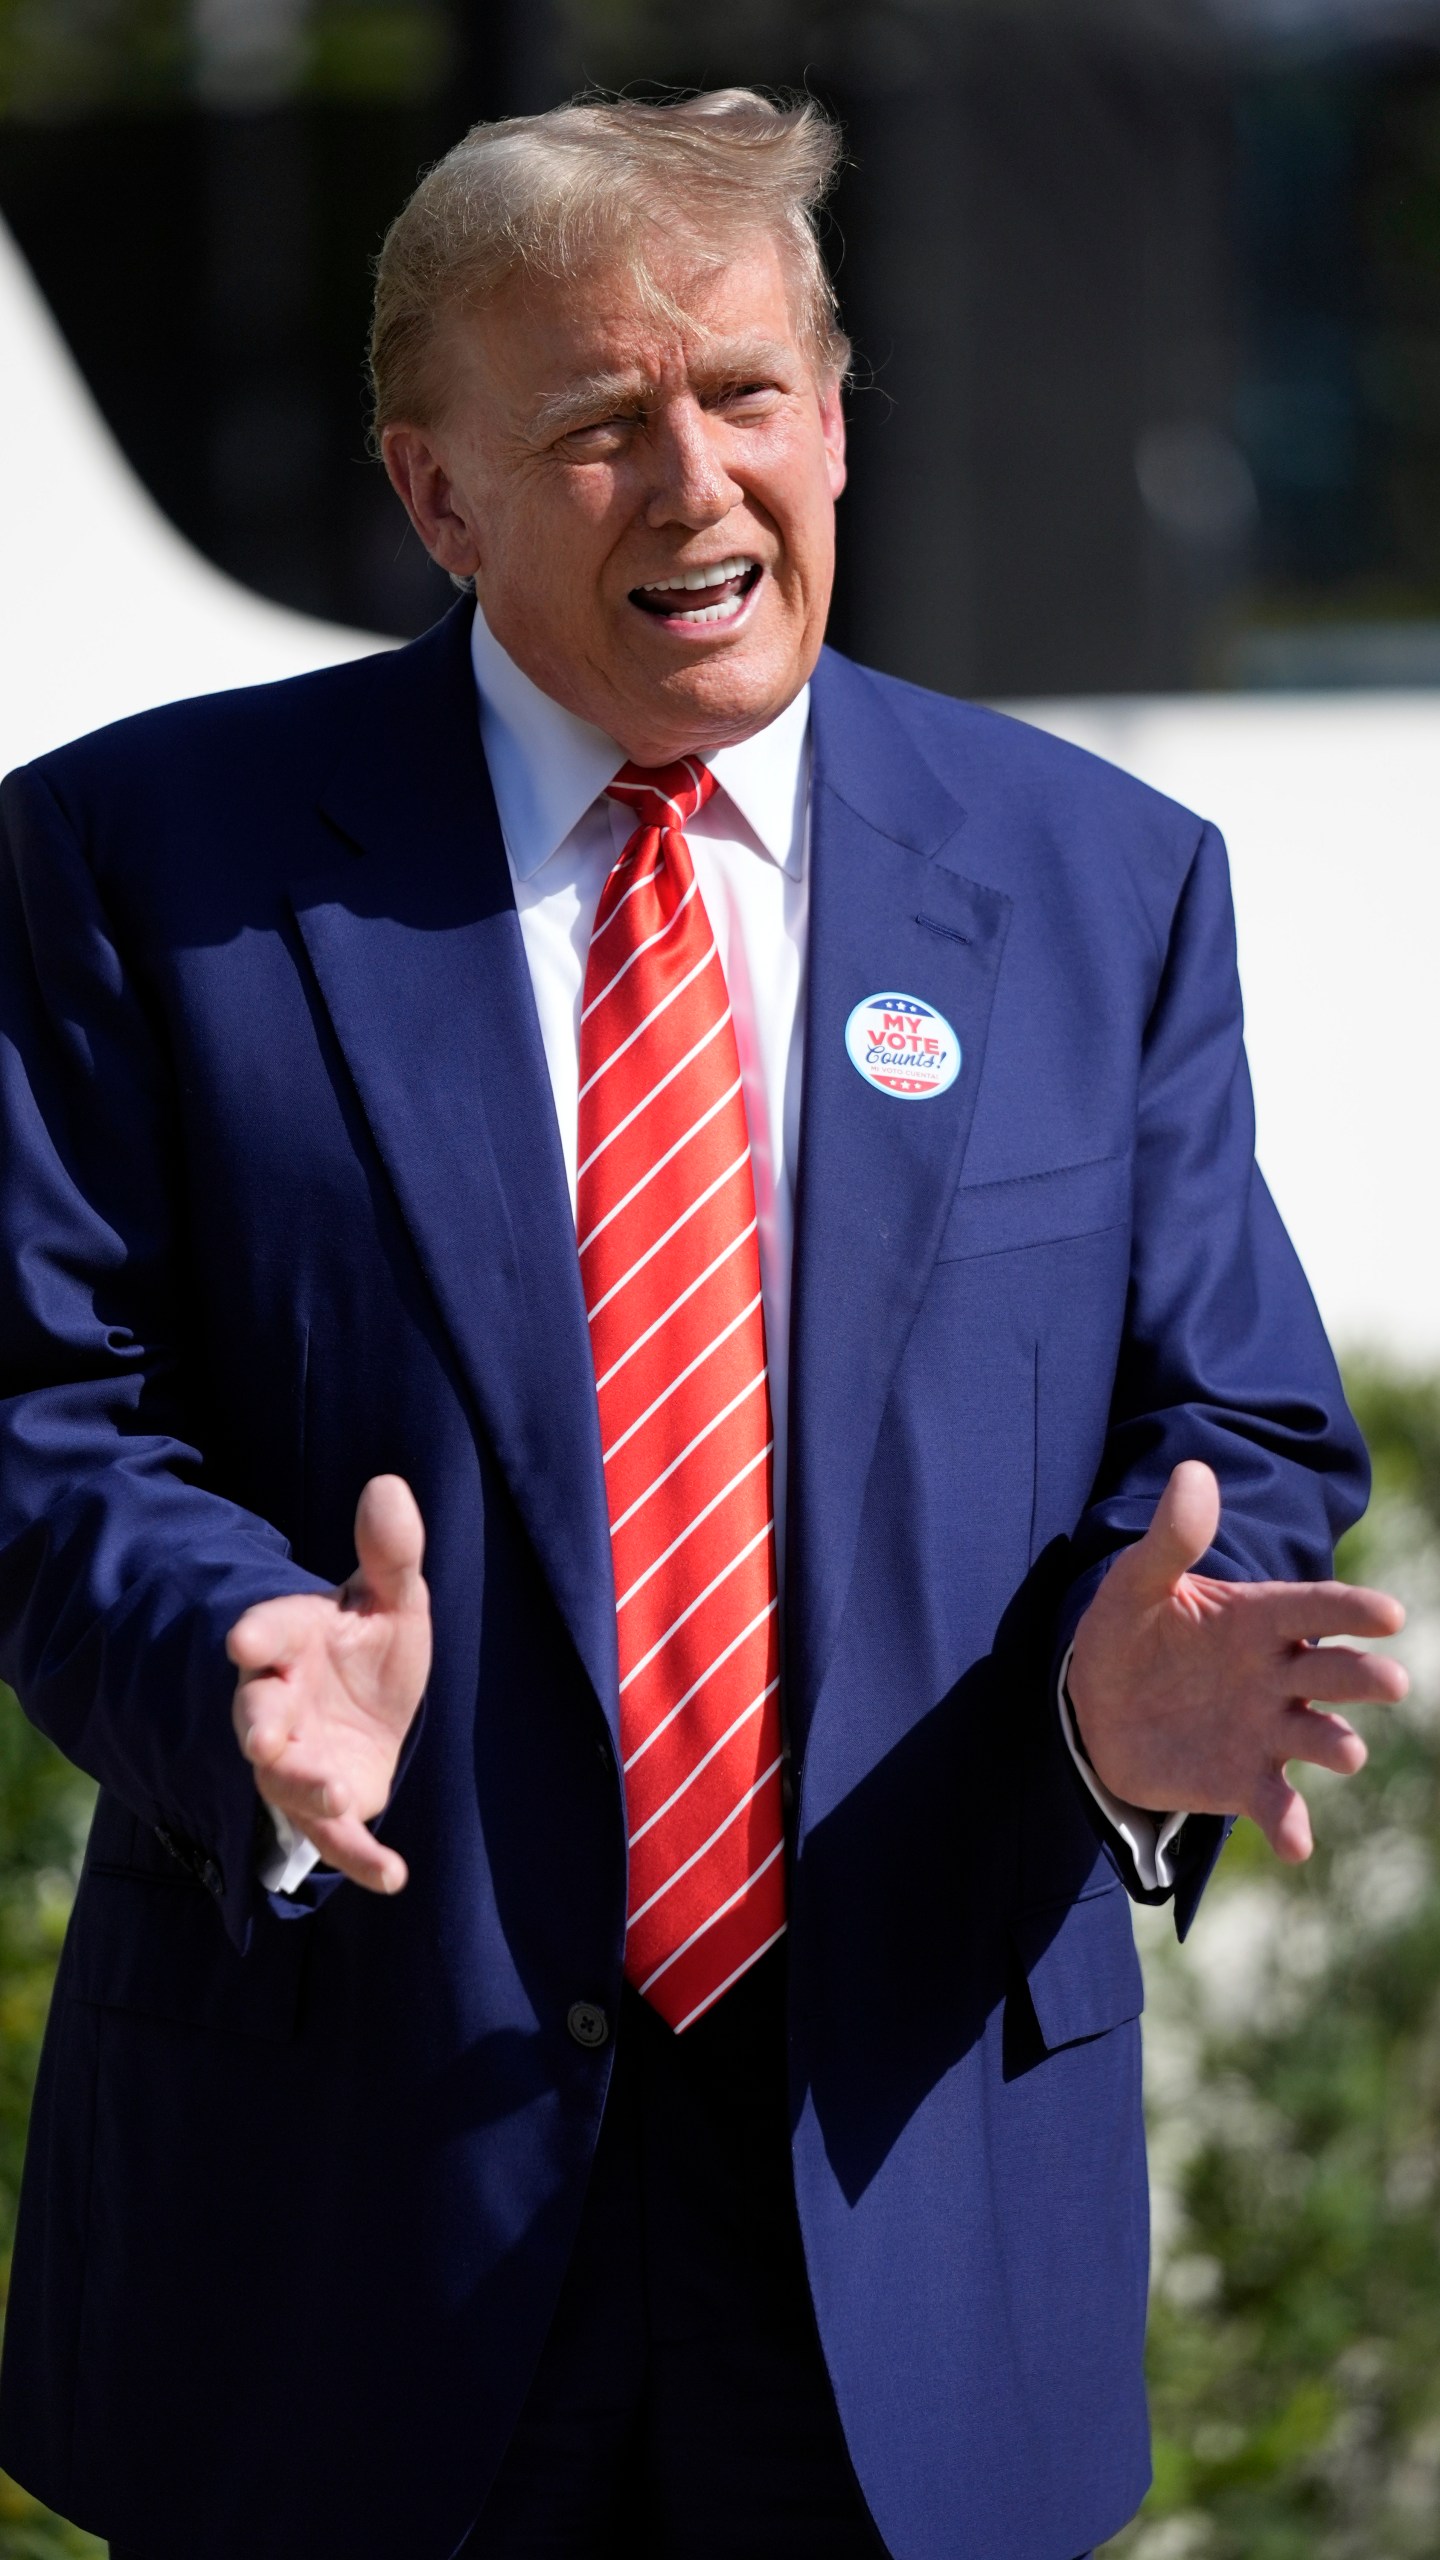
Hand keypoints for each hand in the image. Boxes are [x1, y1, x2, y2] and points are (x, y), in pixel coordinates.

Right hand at [227, 1476, 430, 1893]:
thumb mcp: (391, 1598)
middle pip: (257, 1714)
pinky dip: (361, 1859)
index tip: (242, 1637)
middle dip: (258, 1723)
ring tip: (335, 1795)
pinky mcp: (327, 1805)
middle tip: (263, 1736)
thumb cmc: (370, 1645)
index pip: (268, 1631)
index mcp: (292, 1641)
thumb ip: (389, 1552)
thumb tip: (389, 1484)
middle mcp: (282, 1701)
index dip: (257, 1633)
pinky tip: (394, 1875)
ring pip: (284, 1778)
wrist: (371, 1708)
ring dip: (303, 1787)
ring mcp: (298, 1757)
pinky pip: (334, 1839)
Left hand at [1067, 1460, 1407, 1862]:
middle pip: (1333, 1673)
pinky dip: (1290, 1824)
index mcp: (1260, 1618)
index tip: (1389, 1614)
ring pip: (1318, 1738)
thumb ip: (1170, 1539)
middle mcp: (1278, 1674)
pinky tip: (1296, 1843)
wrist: (1095, 1703)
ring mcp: (1266, 1729)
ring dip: (1337, 1745)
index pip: (1316, 1608)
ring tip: (1344, 1752)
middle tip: (1388, 1682)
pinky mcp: (1244, 1780)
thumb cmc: (1128, 1631)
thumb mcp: (1136, 1583)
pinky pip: (1275, 1804)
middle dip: (1363, 1678)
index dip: (1352, 1610)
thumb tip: (1194, 1473)